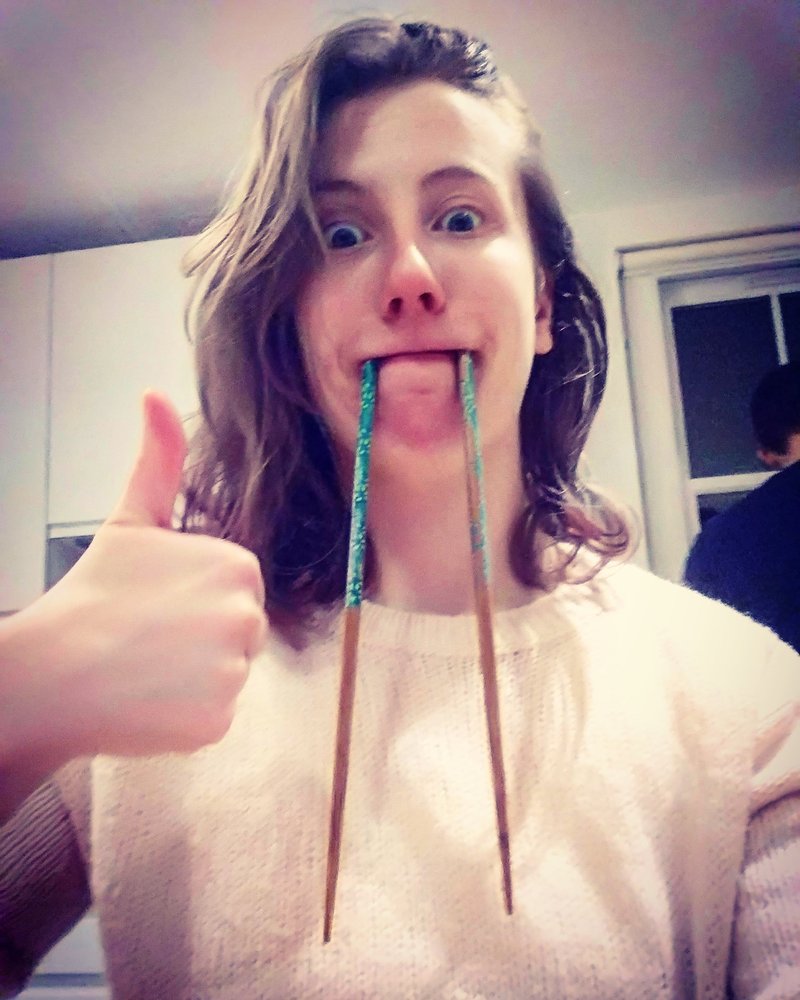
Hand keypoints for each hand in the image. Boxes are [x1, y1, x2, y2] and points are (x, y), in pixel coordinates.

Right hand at [0, 392, 266, 773]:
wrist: (53, 669)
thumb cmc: (94, 594)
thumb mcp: (131, 521)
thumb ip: (158, 462)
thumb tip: (155, 395)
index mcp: (239, 566)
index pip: (239, 590)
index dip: (196, 601)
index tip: (158, 606)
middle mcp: (248, 616)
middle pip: (240, 632)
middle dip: (202, 639)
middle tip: (149, 639)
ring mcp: (234, 673)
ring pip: (228, 675)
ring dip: (195, 678)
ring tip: (146, 669)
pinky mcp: (218, 722)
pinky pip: (216, 716)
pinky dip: (187, 717)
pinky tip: (149, 701)